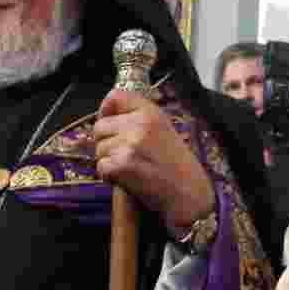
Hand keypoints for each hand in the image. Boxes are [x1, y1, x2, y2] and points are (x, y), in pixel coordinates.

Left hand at [94, 89, 213, 237]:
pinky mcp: (123, 165)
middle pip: (100, 127)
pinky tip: (126, 179)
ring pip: (99, 149)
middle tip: (121, 156)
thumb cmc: (177, 165)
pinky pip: (101, 167)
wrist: (189, 193)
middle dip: (105, 143)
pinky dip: (109, 177)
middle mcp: (139, 124)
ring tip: (129, 170)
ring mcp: (130, 144)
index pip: (116, 97)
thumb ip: (139, 119)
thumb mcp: (164, 129)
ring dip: (108, 162)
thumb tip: (107, 116)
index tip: (107, 120)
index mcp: (151, 112)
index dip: (106, 109)